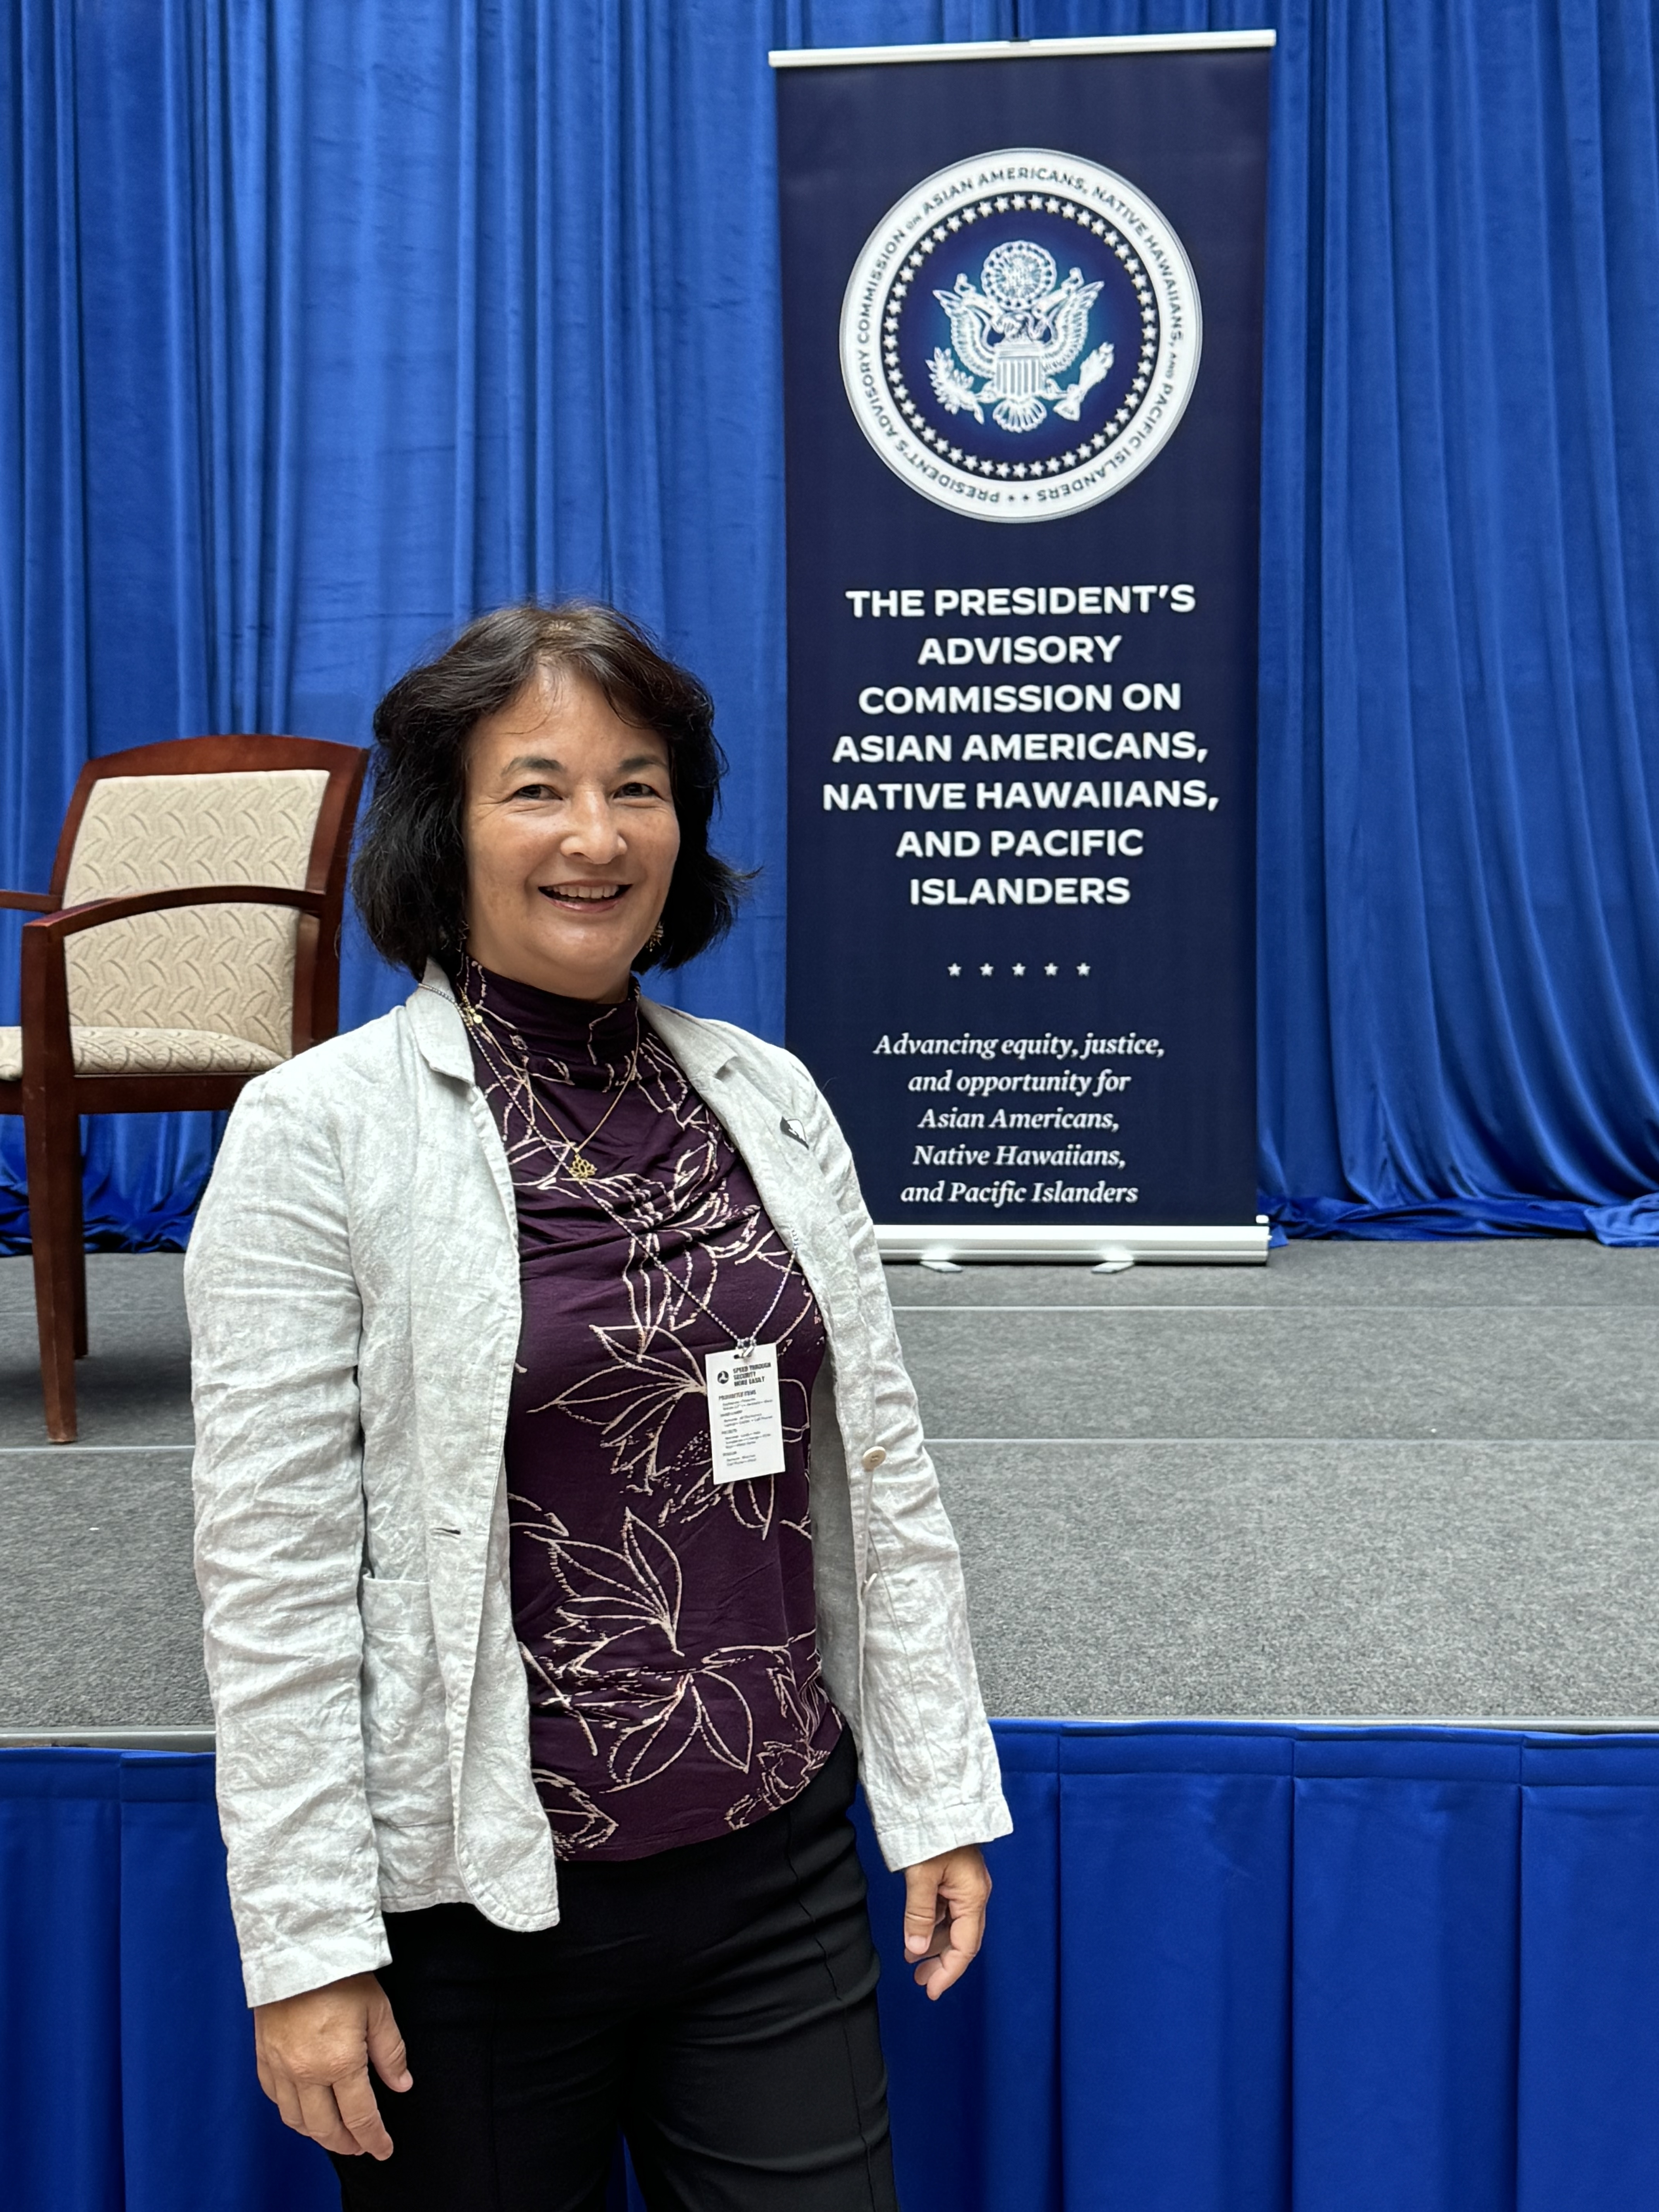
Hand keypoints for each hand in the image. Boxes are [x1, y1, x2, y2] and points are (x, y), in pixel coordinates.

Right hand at [253, 1971, 412, 2158]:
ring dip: (317, 2134)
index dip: (374, 2139)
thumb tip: (402, 2085)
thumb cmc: (341, 1974)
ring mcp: (280, 2068)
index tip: (384, 2149)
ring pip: (296, 2121)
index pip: (360, 2116)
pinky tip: (304, 2109)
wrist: (297, 1948)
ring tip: (336, 2133)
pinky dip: (292, 2112)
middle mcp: (306, 2073)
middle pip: (325, 2128)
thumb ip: (390, 2052)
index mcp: (339, 2063)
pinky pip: (275, 2099)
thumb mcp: (378, 2009)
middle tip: (362, 2145)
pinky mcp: (263, 2058)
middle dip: (347, 2143)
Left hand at [901, 1844, 990, 1999]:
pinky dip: (932, 1924)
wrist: (937, 1796)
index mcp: (972, 1896)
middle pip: (962, 1939)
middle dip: (942, 1962)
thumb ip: (919, 1914)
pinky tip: (917, 1932)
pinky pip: (946, 1909)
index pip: (964, 1946)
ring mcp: (965, 1885)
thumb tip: (916, 1949)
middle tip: (919, 1980)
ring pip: (953, 1925)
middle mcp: (974, 1894)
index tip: (930, 1991)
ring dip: (934, 1943)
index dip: (948, 1972)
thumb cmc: (932, 1832)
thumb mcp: (921, 1875)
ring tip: (913, 1958)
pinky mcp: (955, 1877)